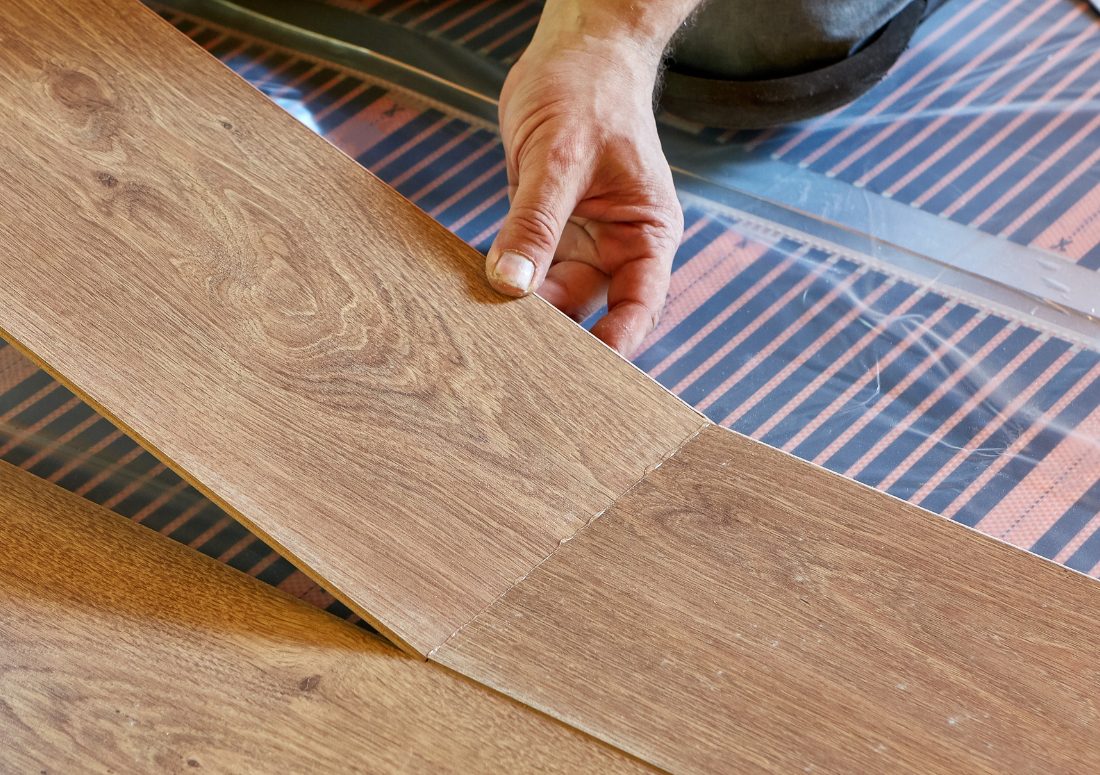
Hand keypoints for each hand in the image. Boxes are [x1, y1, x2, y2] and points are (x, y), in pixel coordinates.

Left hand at [486, 0, 693, 357]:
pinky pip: (525, 268)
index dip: (615, 343)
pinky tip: (473, 301)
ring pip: (552, 295)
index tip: (583, 376)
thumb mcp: (559, 157)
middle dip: (560, 337)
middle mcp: (618, 243)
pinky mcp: (545, 230)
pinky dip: (503, 283)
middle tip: (520, 371)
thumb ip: (535, 221)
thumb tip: (512, 284)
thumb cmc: (589, 91)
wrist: (573, 52)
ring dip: (522, 313)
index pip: (639, 304)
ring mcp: (580, 239)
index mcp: (647, 232)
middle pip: (590, 310)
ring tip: (489, 342)